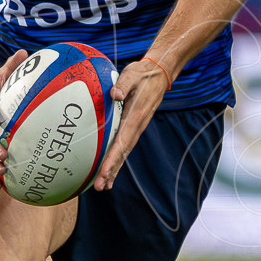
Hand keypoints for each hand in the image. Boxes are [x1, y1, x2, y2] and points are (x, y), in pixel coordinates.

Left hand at [92, 59, 168, 191]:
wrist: (160, 73)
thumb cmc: (143, 73)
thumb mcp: (132, 74)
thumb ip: (123, 84)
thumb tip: (114, 94)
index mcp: (135, 117)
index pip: (122, 142)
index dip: (113, 158)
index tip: (104, 171)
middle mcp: (137, 126)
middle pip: (123, 153)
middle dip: (111, 171)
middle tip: (100, 187)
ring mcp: (136, 128)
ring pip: (124, 153)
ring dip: (114, 169)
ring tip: (104, 186)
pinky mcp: (134, 126)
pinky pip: (124, 146)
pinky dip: (117, 160)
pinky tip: (110, 169)